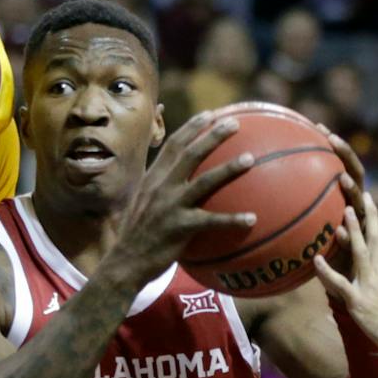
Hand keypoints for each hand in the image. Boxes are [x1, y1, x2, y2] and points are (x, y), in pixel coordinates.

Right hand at [109, 111, 258, 284]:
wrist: (125, 263)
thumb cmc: (139, 236)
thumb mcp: (143, 204)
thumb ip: (160, 188)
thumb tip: (181, 180)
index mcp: (154, 179)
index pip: (173, 145)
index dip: (191, 127)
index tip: (210, 114)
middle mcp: (161, 187)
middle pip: (190, 154)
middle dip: (213, 135)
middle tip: (235, 123)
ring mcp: (170, 206)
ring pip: (204, 181)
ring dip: (228, 168)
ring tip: (250, 158)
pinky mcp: (179, 228)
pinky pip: (211, 221)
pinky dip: (232, 220)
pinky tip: (252, 219)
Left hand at [311, 133, 377, 356]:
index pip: (377, 234)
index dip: (370, 213)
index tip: (364, 194)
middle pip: (370, 233)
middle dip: (360, 209)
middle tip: (347, 183)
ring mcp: (370, 284)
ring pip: (359, 251)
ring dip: (349, 231)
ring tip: (340, 212)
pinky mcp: (360, 302)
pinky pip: (340, 285)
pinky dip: (327, 273)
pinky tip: (316, 262)